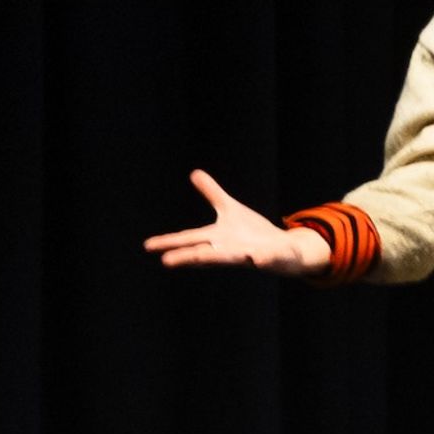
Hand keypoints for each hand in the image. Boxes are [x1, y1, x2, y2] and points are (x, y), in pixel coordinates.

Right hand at [145, 169, 331, 275]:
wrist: (285, 250)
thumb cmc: (252, 232)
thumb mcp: (230, 209)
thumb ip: (213, 194)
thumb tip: (194, 173)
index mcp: (218, 238)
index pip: (190, 239)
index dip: (169, 242)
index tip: (147, 245)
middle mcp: (230, 249)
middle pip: (206, 253)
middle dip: (189, 256)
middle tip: (166, 261)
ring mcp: (251, 256)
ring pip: (235, 258)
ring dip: (224, 258)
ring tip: (204, 259)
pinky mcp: (273, 258)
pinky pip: (269, 259)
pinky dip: (264, 259)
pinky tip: (259, 258)